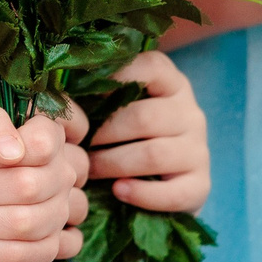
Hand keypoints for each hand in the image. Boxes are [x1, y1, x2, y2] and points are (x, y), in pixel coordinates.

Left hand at [84, 52, 209, 215]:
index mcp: (172, 85)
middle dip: (103, 134)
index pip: (154, 67)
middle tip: (78, 146)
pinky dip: (141, 194)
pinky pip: (172, 193)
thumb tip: (60, 88)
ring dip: (113, 164)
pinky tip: (118, 191)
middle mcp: (190, 114)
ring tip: (90, 170)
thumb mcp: (120, 109)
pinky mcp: (200, 186)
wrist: (161, 185)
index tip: (85, 89)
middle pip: (144, 118)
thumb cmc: (126, 138)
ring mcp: (199, 150)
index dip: (119, 74)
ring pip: (153, 154)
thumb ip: (101, 95)